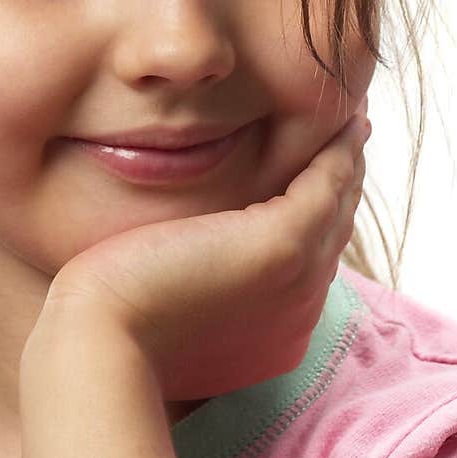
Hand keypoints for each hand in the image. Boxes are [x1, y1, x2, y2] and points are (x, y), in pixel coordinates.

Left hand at [40, 108, 369, 401]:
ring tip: (354, 120)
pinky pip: (328, 186)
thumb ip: (193, 283)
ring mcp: (299, 282)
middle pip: (333, 233)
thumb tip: (183, 258)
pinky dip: (340, 152)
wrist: (102, 337)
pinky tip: (344, 122)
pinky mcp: (284, 246)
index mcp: (274, 332)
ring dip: (350, 160)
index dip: (317, 216)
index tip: (318, 176)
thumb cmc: (111, 323)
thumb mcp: (165, 306)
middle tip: (353, 135)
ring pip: (338, 207)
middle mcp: (298, 312)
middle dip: (344, 184)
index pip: (309, 261)